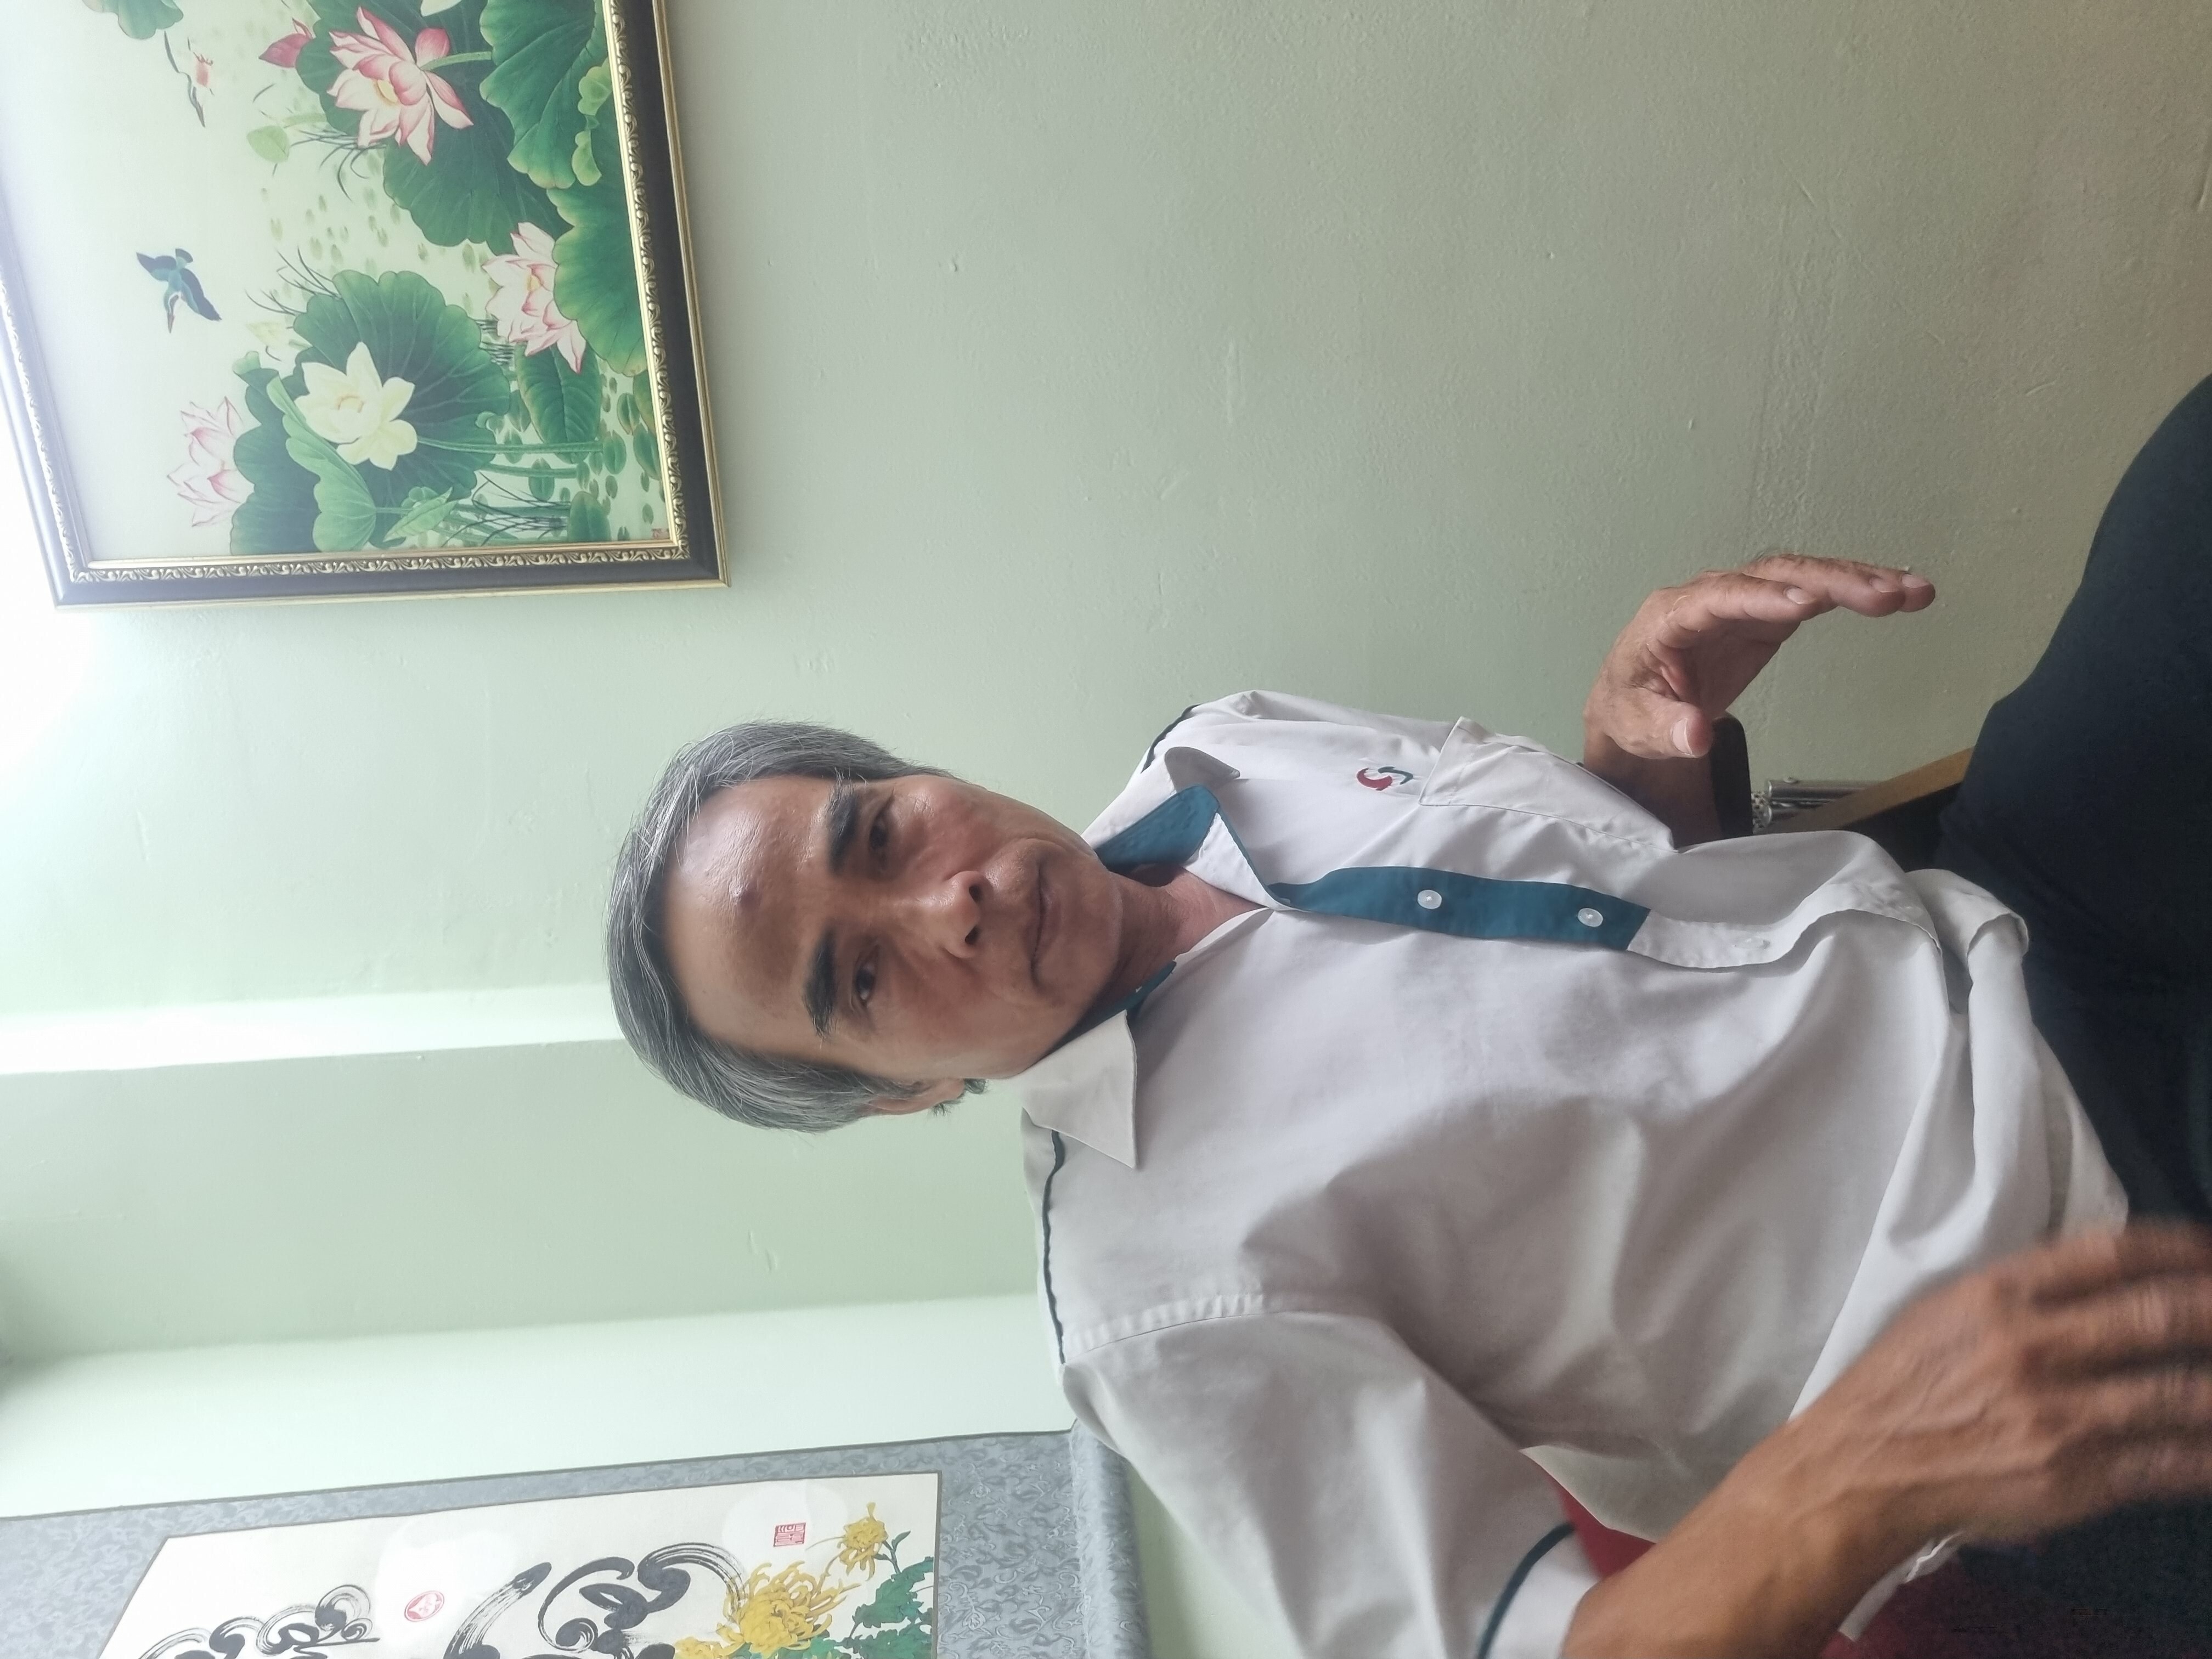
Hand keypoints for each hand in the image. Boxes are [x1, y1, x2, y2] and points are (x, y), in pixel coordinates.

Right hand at [1566, 1224, 2211, 1657]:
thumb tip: (2106, 1278)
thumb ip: (2020, 1293)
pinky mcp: (2071, 1477)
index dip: (2179, 1248)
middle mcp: (2029, 1348)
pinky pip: (2167, 1463)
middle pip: (2159, 1315)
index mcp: (1996, 1295)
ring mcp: (2055, 1416)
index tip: (2211, 1252)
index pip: (2111, 1254)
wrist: (1858, 1468)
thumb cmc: (1900, 1388)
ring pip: (2180, 1393)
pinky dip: (2208, 1451)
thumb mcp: (1945, 1312)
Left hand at [1583, 553, 1935, 762]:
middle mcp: (1710, 596)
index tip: (1809, 604)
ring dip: (1857, 581)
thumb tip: (1695, 735)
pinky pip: (1813, 595)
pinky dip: (1854, 594)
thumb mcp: (1638, 728)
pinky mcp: (1765, 614)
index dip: (1763, 598)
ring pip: (1801, 578)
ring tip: (1912, 592)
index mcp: (1671, 616)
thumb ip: (1667, 730)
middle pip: (1773, 577)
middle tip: (1886, 595)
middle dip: (1830, 582)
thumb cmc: (1632, 709)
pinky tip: (1899, 595)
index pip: (1719, 598)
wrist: (1634, 704)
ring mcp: (1742, 601)